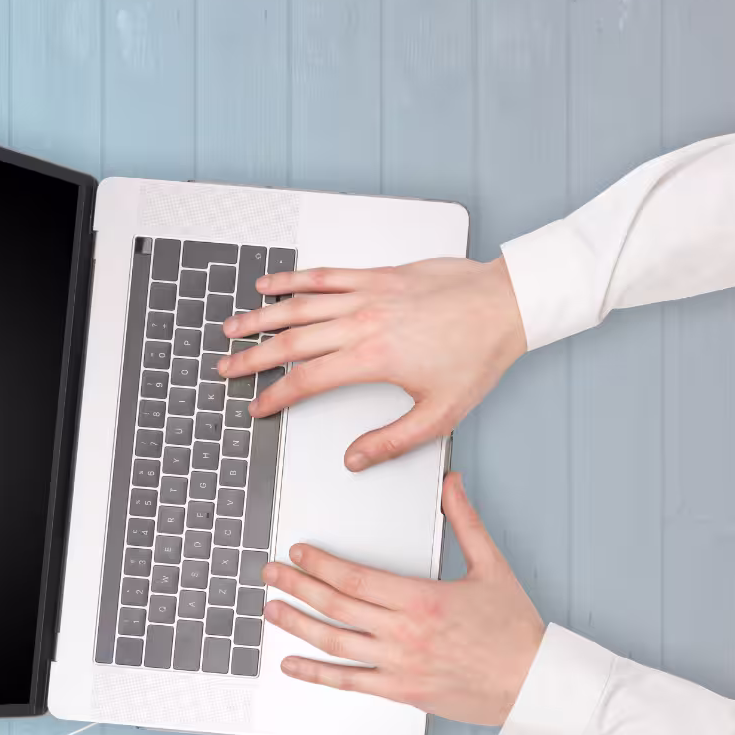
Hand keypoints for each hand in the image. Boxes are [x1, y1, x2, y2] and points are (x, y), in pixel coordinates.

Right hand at [216, 255, 528, 466]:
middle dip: (252, 358)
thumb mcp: (442, 412)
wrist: (509, 304)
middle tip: (226, 367)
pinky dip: (293, 279)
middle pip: (290, 342)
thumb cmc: (480, 353)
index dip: (274, 396)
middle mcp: (362, 323)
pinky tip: (270, 285)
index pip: (306, 381)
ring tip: (231, 328)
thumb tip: (356, 459)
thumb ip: (394, 440)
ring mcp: (368, 295)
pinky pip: (325, 275)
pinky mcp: (378, 275)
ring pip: (298, 306)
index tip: (258, 407)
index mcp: (372, 358)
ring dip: (259, 318)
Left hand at [264, 471, 546, 724]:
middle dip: (296, 586)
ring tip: (270, 610)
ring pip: (333, 642)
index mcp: (422, 599)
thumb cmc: (515, 629)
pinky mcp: (399, 690)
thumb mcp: (493, 567)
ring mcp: (398, 664)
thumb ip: (466, 523)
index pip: (355, 577)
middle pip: (335, 605)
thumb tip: (452, 484)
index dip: (320, 563)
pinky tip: (289, 664)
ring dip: (296, 624)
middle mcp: (404, 631)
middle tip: (269, 573)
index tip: (299, 551)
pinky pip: (347, 681)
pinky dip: (314, 674)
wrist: (535, 683)